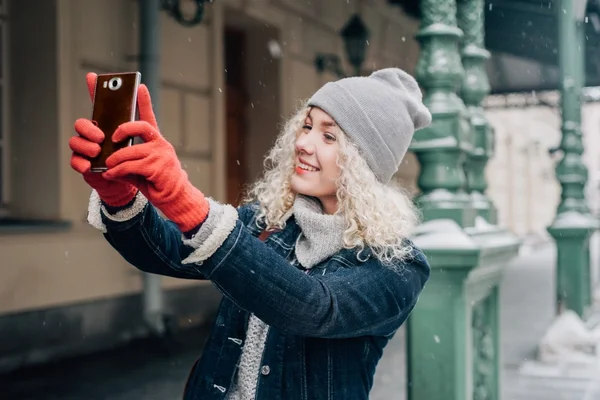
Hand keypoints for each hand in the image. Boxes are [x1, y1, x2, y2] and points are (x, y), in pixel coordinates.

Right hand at [70, 72, 137, 206]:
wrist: (129, 181)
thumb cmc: (132, 157)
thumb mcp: (139, 137)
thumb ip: (140, 117)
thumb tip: (142, 89)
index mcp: (105, 126)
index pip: (97, 106)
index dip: (93, 89)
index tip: (92, 76)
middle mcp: (92, 135)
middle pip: (81, 124)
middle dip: (89, 129)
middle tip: (102, 136)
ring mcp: (85, 149)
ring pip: (76, 141)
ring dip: (86, 146)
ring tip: (98, 151)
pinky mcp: (83, 164)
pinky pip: (75, 161)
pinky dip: (81, 163)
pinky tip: (90, 166)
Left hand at [101, 83, 208, 232]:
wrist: (174, 199)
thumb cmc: (156, 182)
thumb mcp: (140, 167)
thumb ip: (128, 158)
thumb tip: (107, 157)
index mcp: (156, 141)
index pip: (149, 117)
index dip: (144, 101)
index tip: (139, 86)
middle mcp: (160, 144)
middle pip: (139, 126)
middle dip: (122, 129)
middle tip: (112, 139)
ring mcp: (160, 155)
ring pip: (129, 151)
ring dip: (114, 160)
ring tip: (107, 166)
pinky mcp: (157, 167)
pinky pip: (130, 165)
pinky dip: (117, 170)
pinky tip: (111, 174)